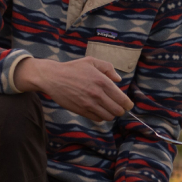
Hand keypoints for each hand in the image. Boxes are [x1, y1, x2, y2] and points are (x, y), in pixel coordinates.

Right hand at [14, 57, 130, 121]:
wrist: (53, 78)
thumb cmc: (73, 68)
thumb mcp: (91, 62)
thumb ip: (108, 68)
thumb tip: (118, 79)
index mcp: (102, 82)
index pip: (122, 99)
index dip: (128, 104)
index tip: (128, 105)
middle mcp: (97, 94)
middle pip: (117, 110)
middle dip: (121, 110)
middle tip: (119, 107)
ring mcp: (89, 104)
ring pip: (108, 116)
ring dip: (111, 114)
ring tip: (108, 108)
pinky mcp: (81, 111)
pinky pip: (97, 119)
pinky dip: (101, 116)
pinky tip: (98, 110)